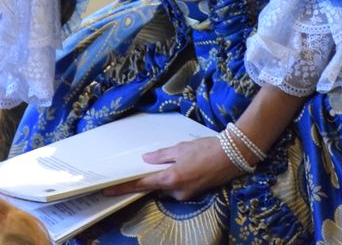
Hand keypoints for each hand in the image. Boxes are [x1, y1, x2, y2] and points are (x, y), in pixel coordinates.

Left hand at [103, 136, 243, 201]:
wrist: (233, 156)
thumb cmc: (206, 149)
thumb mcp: (180, 148)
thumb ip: (161, 155)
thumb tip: (146, 159)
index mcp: (170, 179)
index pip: (141, 185)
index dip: (124, 187)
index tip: (109, 190)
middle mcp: (176, 191)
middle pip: (154, 187)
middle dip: (149, 177)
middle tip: (143, 165)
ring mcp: (186, 194)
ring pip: (167, 186)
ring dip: (165, 176)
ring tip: (174, 159)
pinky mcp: (194, 193)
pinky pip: (177, 187)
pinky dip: (174, 177)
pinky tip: (183, 164)